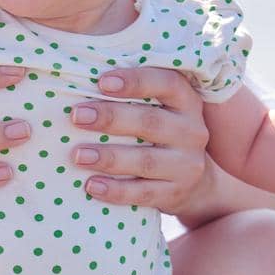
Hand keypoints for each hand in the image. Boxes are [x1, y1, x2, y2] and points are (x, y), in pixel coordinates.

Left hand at [66, 68, 208, 211]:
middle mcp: (191, 131)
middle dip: (111, 118)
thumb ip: (134, 98)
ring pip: (146, 161)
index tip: (102, 82)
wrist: (197, 185)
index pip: (167, 83)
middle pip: (150, 122)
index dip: (135, 81)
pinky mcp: (175, 193)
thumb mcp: (162, 111)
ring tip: (79, 155)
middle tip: (77, 116)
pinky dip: (115, 191)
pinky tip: (91, 185)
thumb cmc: (163, 137)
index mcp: (186, 102)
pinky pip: (143, 193)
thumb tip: (83, 83)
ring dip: (109, 157)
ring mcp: (186, 165)